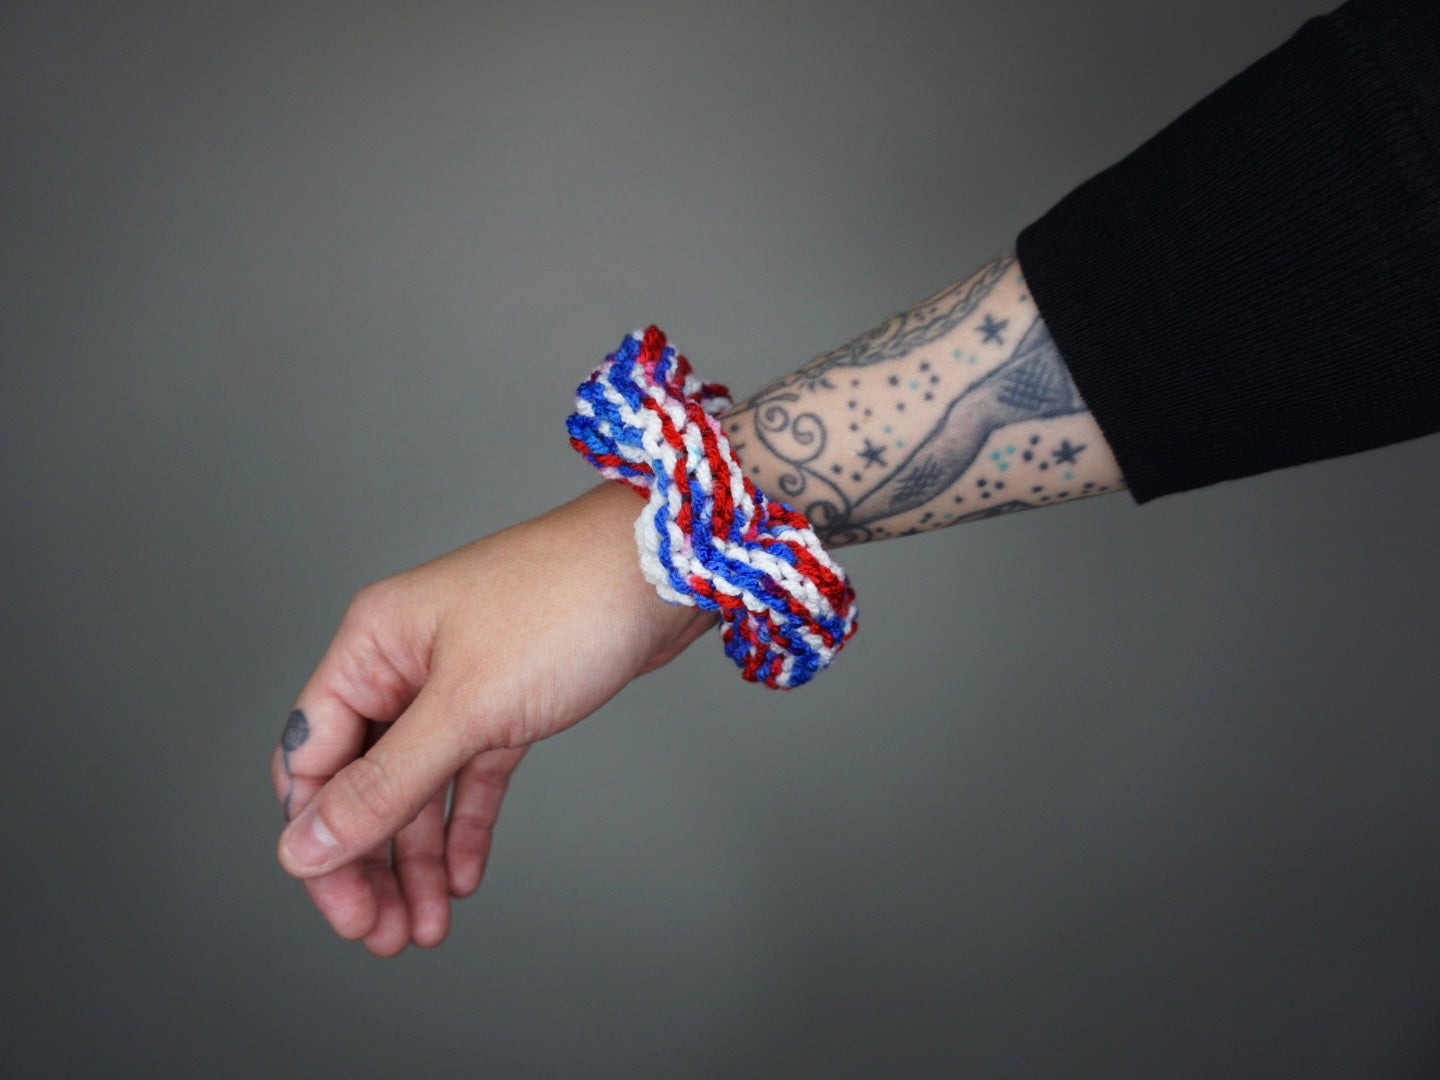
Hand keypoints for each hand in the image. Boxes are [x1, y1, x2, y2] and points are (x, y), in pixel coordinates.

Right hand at [272, 482, 714, 954]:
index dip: (319, 839)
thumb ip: (385, 783)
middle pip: (361, 778)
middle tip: (382, 933)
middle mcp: (405, 662)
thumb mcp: (466, 707)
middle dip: (368, 860)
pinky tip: (463, 877)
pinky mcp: (509, 698)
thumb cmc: (564, 606)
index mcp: (371, 644)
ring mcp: (458, 680)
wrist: (664, 568)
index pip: (311, 757)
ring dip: (416, 858)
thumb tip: (306, 845)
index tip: (345, 908)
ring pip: (416, 784)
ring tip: (423, 926)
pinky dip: (464, 823)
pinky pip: (469, 774)